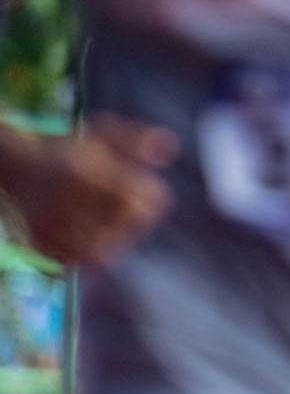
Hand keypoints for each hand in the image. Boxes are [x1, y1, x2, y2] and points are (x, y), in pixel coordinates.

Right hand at [3, 114, 176, 267]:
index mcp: (83, 168)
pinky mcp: (41, 241)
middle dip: (139, 218)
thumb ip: (136, 139)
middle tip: (133, 208)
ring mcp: (50, 221)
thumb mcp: (101, 134)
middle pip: (126, 222)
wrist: (13, 167)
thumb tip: (170, 149)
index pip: (139, 197)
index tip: (148, 190)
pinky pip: (82, 259)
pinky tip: (96, 234)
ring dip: (119, 238)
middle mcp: (64, 196)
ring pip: (106, 248)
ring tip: (114, 222)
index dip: (153, 196)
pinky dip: (95, 251)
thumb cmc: (69, 151)